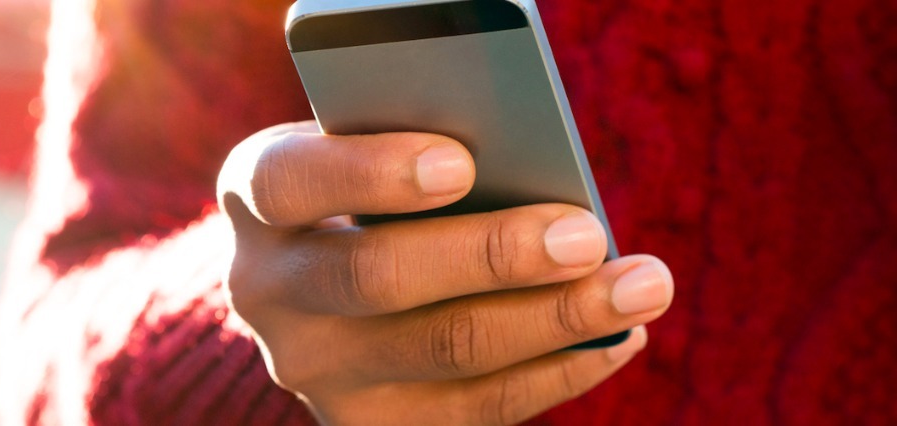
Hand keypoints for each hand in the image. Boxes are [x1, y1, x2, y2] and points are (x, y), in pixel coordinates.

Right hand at [217, 122, 672, 423]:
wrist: (325, 286)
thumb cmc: (372, 189)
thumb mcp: (370, 148)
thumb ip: (418, 148)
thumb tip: (535, 170)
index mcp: (256, 197)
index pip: (291, 182)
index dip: (370, 174)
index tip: (460, 163)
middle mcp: (266, 291)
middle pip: (377, 277)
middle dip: (493, 256)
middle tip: (586, 234)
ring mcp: (315, 369)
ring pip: (443, 350)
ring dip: (555, 319)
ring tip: (639, 286)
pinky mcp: (369, 424)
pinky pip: (475, 411)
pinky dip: (557, 372)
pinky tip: (616, 338)